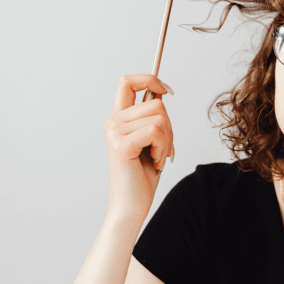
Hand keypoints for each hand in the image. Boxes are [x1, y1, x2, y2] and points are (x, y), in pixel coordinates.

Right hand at [103, 74, 174, 219]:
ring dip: (167, 140)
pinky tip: (154, 161)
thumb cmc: (143, 174)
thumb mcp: (152, 139)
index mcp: (119, 118)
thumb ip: (153, 116)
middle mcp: (113, 121)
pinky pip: (155, 131)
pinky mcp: (121, 144)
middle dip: (170, 127)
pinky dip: (162, 147)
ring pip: (160, 118)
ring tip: (156, 156)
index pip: (127, 81)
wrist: (133, 204)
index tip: (166, 91)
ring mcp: (114, 131)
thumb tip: (161, 92)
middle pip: (156, 103)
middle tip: (162, 149)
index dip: (150, 79)